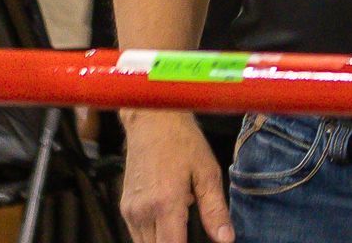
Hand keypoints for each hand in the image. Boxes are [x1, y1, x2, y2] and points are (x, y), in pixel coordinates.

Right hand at [121, 112, 233, 242]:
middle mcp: (143, 211)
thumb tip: (226, 239)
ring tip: (181, 224)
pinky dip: (153, 236)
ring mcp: (130, 211)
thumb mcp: (207, 172)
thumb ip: (215, 210)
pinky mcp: (124, 208)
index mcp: (165, 204)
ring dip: (164, 241)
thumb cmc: (182, 142)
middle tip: (191, 232)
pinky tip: (169, 220)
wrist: (152, 121)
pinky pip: (137, 235)